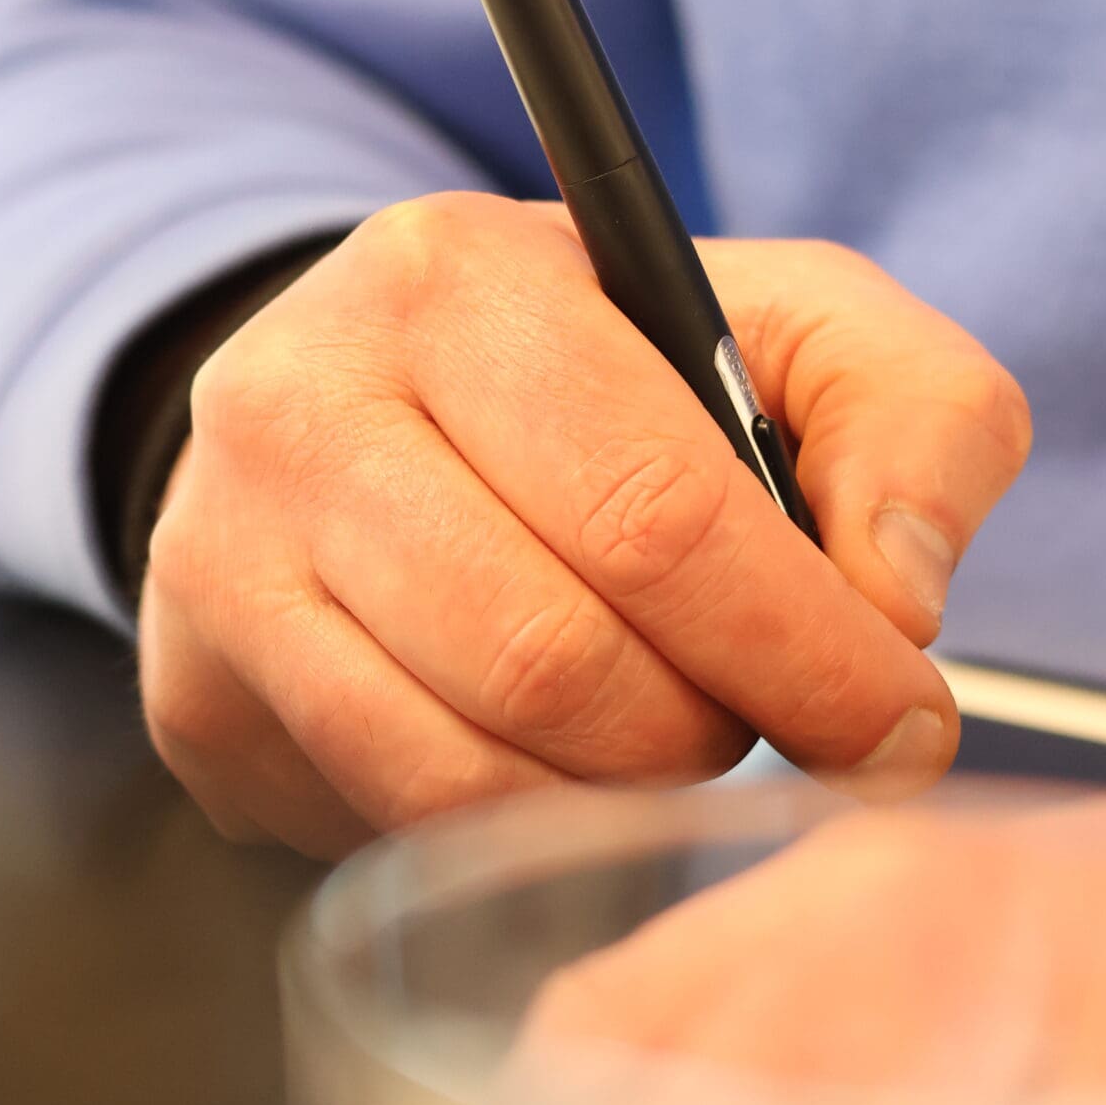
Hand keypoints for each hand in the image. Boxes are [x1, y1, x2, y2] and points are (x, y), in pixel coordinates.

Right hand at [140, 193, 1031, 855]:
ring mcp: (220, 554)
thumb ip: (911, 417)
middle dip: (707, 727)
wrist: (359, 401)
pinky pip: (393, 821)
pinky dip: (515, 826)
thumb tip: (893, 597)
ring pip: (466, 766)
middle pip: (557, 660)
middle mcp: (297, 402)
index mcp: (451, 279)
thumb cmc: (597, 378)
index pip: (654, 510)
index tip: (896, 718)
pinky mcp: (195, 686)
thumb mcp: (782, 326)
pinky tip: (548, 757)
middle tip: (761, 717)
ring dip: (613, 792)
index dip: (804, 648)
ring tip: (659, 730)